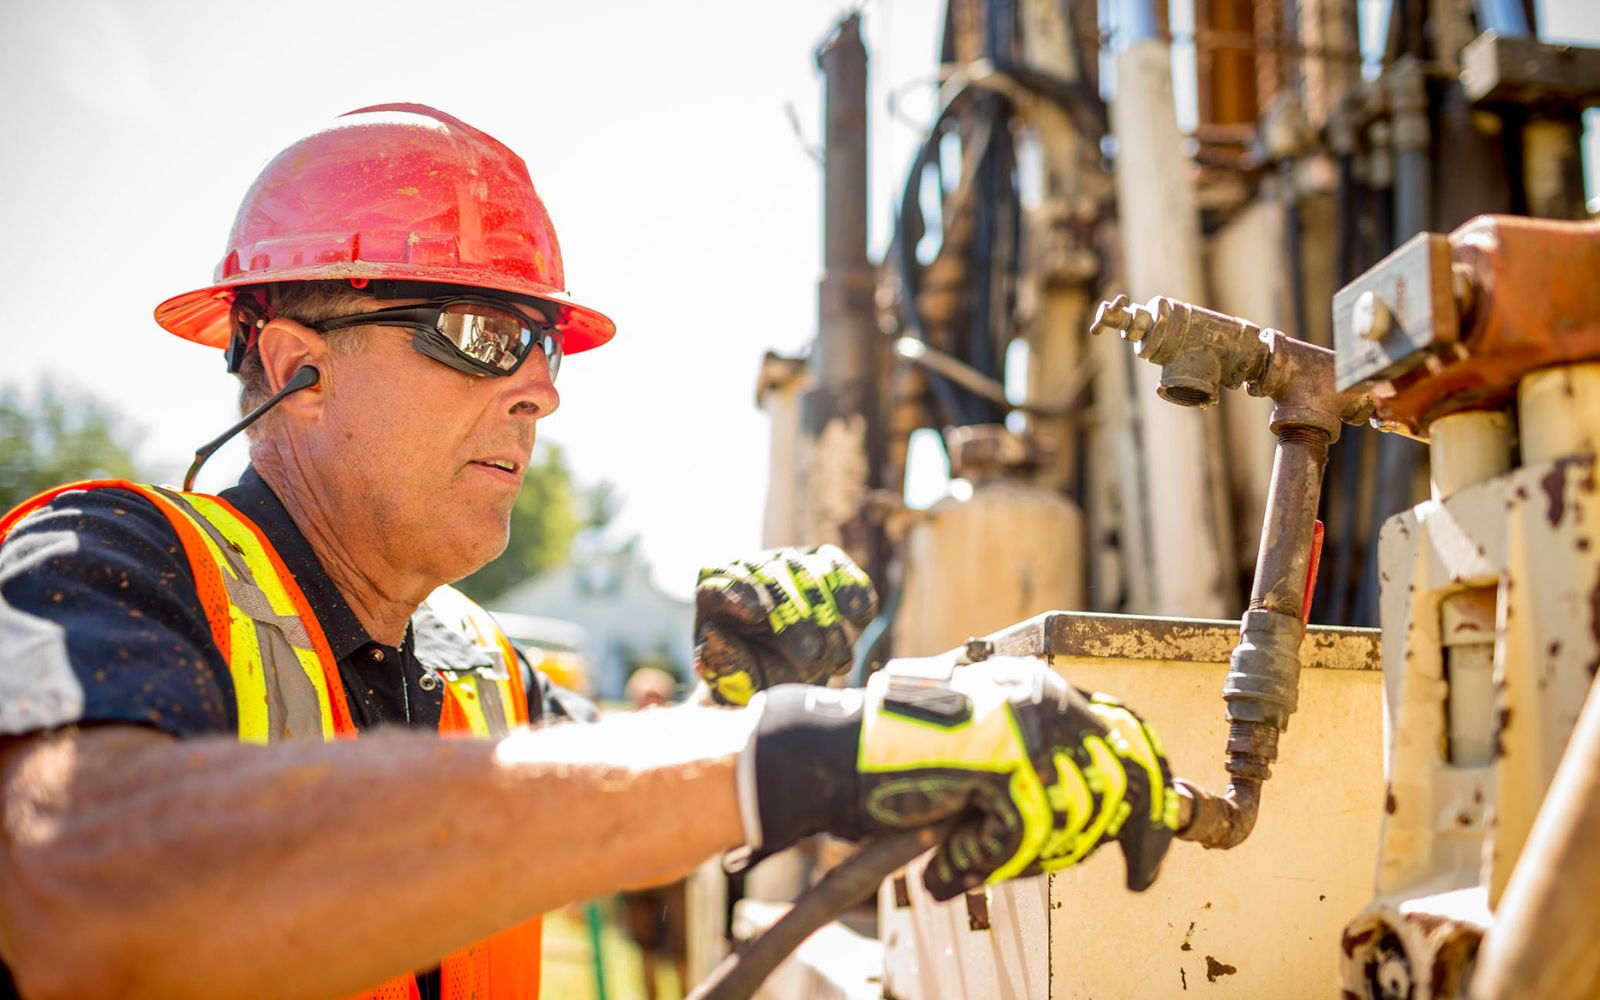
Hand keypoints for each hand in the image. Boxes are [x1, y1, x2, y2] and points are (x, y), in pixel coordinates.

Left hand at [694, 545, 876, 704]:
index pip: (721, 582)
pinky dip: (851, 590)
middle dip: (796, 620)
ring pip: (806, 572)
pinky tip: (860, 620)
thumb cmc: (753, 673)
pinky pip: (837, 566)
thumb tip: (711, 633)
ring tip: (836, 662)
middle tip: (812, 659)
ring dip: (826, 618)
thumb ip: (723, 662)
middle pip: (770, 579)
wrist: (788, 671)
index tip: (758, 614)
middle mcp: (749, 568)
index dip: (739, 593)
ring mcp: (786, 561)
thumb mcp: (736, 680)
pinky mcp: (820, 560)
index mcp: (715, 592)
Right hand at [743, 657, 1177, 898]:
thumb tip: (1099, 810)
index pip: (1128, 737)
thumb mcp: (985, 747)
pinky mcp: (1001, 761)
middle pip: (1121, 781)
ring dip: (1028, 855)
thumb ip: (1038, 760)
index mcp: (1042, 689)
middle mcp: (1042, 697)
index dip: (1151, 799)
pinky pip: (1023, 836)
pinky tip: (947, 863)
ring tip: (975, 859)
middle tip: (1121, 877)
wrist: (835, 754)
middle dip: (1113, 841)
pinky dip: (982, 862)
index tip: (1149, 851)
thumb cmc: (900, 760)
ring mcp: (1024, 727)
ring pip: (1073, 817)